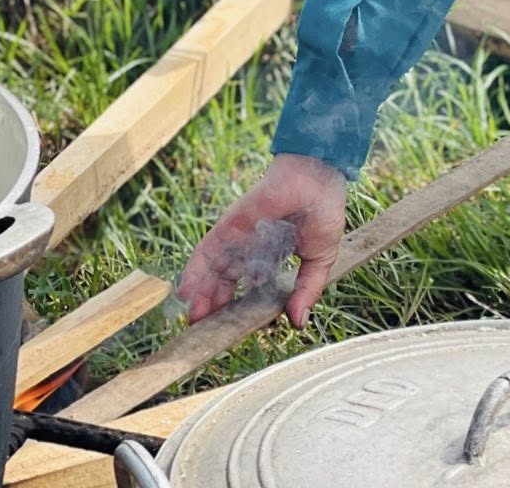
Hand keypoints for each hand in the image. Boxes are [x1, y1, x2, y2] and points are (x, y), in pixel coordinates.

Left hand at [175, 153, 347, 327]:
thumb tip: (299, 322)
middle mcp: (249, 248)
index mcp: (270, 255)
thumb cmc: (323, 212)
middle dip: (214, 304)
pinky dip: (195, 271)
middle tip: (204, 331)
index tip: (232, 327)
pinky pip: (207, 251)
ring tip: (192, 319)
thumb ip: (307, 290)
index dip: (239, 305)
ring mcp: (237, 237)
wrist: (320, 179)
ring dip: (201, 293)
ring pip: (213, 269)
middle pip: (225, 280)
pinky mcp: (229, 226)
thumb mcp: (319, 260)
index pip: (248, 285)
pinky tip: (186, 291)